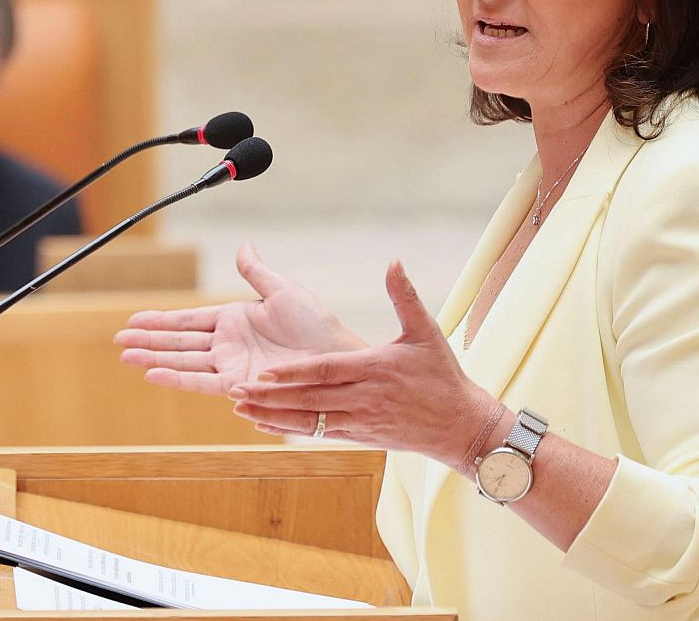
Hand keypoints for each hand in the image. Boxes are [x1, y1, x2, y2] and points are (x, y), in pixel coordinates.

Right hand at [116, 243, 364, 396]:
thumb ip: (256, 272)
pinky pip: (202, 381)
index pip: (189, 320)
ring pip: (184, 361)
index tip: (134, 320)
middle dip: (148, 341)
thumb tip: (244, 245)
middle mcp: (228, 344)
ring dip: (154, 358)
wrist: (335, 357)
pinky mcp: (239, 384)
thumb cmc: (316, 325)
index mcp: (235, 319)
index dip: (161, 320)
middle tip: (119, 341)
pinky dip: (177, 378)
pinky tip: (154, 374)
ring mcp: (231, 365)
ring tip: (126, 357)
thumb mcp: (283, 291)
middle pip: (179, 342)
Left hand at [227, 260, 498, 467]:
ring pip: (309, 420)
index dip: (294, 373)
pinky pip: (319, 432)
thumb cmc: (443, 376)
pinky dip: (290, 428)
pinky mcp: (360, 436)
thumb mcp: (427, 332)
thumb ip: (405, 296)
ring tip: (241, 408)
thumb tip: (393, 261)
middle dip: (271, 396)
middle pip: (310, 399)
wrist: (461, 426)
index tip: (264, 372)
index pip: (326, 372)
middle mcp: (363, 399)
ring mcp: (360, 421)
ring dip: (274, 415)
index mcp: (375, 370)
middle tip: (237, 390)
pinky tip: (266, 423)